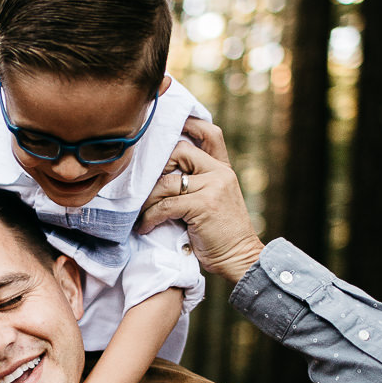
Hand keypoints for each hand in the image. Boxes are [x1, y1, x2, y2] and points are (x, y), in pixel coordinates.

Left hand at [137, 133, 263, 284]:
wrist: (240, 258)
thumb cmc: (221, 235)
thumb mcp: (215, 200)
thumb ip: (199, 183)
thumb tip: (163, 175)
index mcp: (223, 170)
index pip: (211, 134)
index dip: (191, 124)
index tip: (170, 126)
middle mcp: (220, 174)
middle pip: (181, 151)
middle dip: (158, 166)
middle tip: (146, 187)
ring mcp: (213, 188)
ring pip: (167, 182)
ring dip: (148, 200)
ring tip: (141, 214)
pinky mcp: (203, 205)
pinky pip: (166, 205)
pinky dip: (150, 217)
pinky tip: (145, 226)